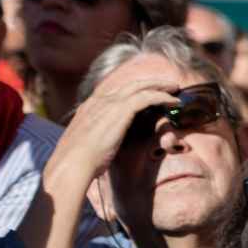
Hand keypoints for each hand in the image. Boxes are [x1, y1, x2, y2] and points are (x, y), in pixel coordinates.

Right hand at [46, 77, 179, 191]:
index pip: (112, 90)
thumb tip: (100, 143)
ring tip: (175, 89)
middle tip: (166, 85)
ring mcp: (109, 103)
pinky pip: (147, 97)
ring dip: (160, 86)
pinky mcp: (120, 110)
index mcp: (88, 107)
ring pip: (140, 86)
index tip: (144, 90)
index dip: (131, 88)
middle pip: (129, 84)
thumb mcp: (84, 144)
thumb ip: (94, 137)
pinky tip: (174, 102)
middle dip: (149, 82)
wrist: (72, 164)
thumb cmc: (77, 162)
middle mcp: (98, 101)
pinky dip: (162, 96)